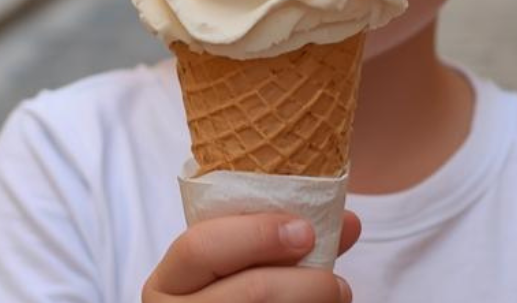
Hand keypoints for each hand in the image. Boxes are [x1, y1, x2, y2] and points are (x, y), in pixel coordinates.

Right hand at [143, 210, 362, 301]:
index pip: (201, 247)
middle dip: (306, 283)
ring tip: (336, 299)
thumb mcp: (239, 266)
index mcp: (168, 282)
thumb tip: (348, 222)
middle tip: (336, 283)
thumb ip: (280, 241)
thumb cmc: (232, 293)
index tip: (306, 232)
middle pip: (249, 293)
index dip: (257, 234)